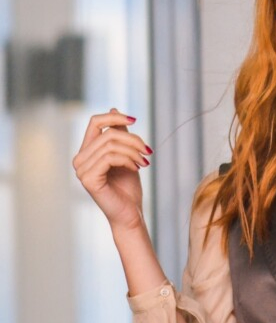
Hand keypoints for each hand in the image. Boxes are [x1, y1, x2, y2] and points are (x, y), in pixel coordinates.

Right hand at [73, 108, 152, 231]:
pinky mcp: (88, 179)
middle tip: (148, 151)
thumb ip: (119, 134)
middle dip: (133, 139)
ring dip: (133, 151)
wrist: (130, 213)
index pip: (95, 122)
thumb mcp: (126, 154)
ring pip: (110, 144)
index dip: (115, 117)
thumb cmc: (128, 187)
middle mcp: (80, 159)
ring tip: (144, 161)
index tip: (135, 120)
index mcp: (87, 151)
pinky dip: (128, 159)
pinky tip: (137, 168)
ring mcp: (81, 170)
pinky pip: (110, 157)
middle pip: (108, 133)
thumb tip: (114, 109)